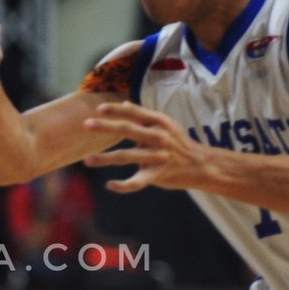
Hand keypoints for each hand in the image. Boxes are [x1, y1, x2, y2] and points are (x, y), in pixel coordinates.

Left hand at [82, 101, 209, 192]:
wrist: (202, 165)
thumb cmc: (179, 143)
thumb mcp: (165, 125)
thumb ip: (144, 115)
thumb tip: (124, 104)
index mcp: (159, 122)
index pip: (134, 113)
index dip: (117, 110)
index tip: (99, 109)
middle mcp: (158, 137)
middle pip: (128, 130)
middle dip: (106, 127)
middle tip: (86, 124)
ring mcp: (158, 156)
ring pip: (127, 156)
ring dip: (105, 158)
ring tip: (86, 160)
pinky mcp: (157, 175)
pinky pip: (137, 181)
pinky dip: (123, 185)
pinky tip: (110, 185)